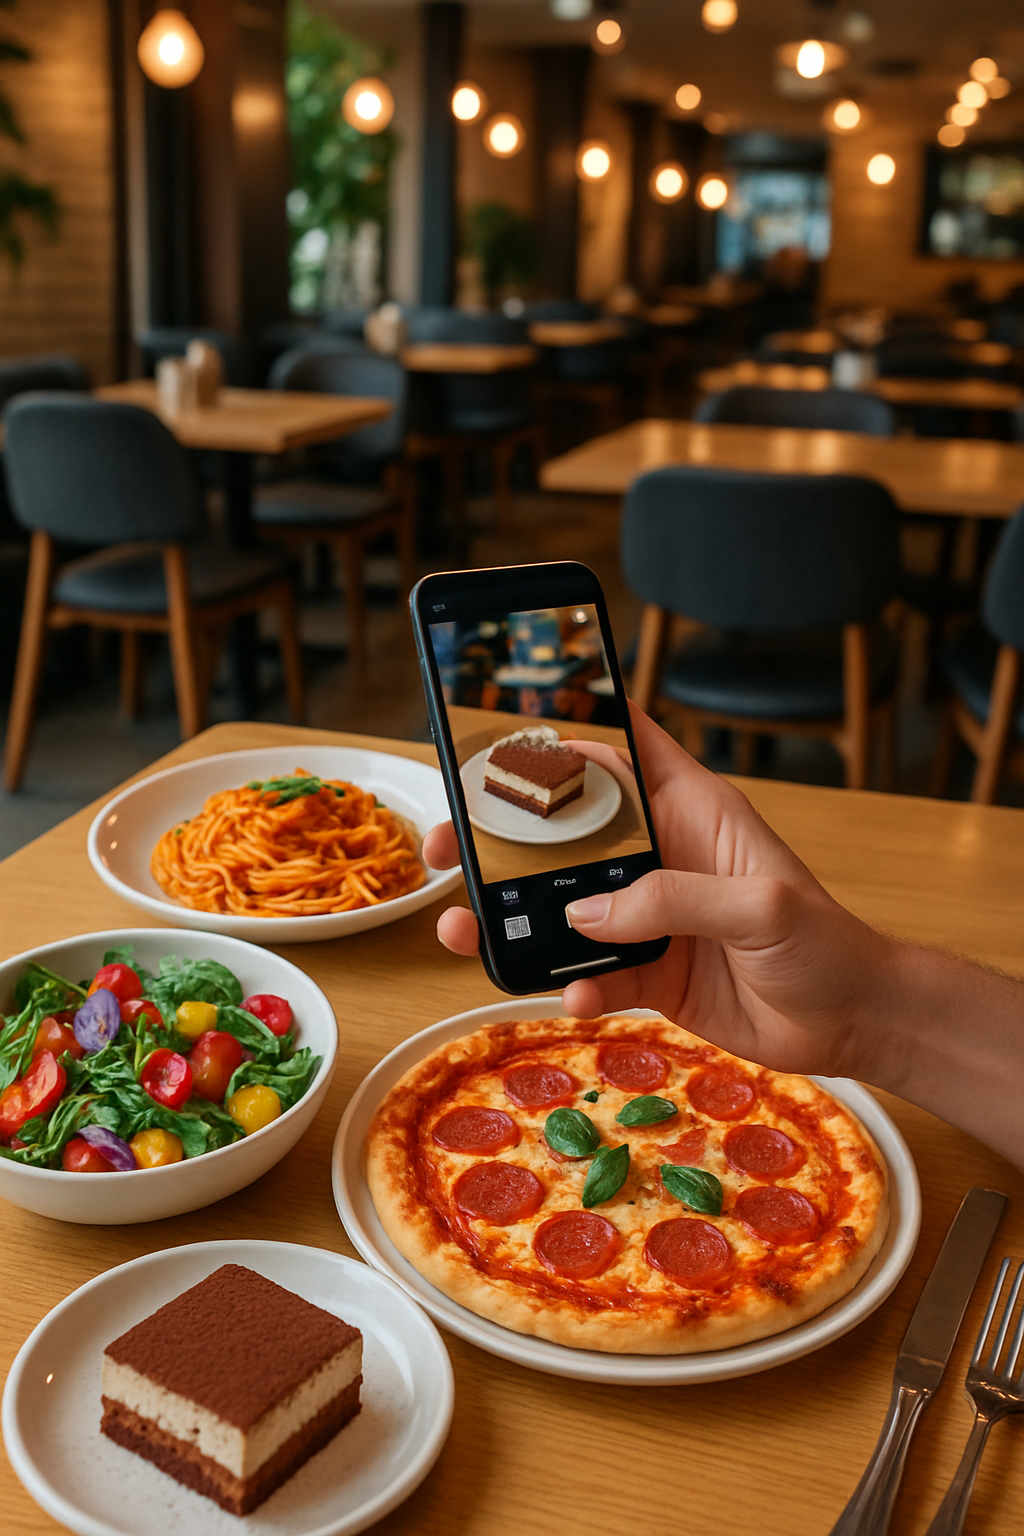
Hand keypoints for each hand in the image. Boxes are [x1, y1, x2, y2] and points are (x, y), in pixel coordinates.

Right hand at [423, 707, 890, 1082]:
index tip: (499, 726)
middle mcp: (659, 855)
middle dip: (501, 836)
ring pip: (560, 906)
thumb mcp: (759, 906)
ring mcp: (648, 915)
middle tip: (446, 848)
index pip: (622, 748)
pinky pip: (590, 971)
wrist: (849, 1024)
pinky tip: (573, 994)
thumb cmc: (825, 943)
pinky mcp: (648, 971)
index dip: (567, 728)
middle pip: (564, 831)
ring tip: (465, 930)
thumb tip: (586, 913)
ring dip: (512, 917)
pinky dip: (570, 982)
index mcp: (691, 811)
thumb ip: (673, 900)